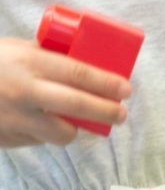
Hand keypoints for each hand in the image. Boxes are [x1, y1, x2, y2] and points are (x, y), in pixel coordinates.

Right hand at [0, 36, 129, 146]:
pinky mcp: (5, 139)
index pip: (80, 74)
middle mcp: (25, 93)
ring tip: (82, 122)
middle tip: (122, 114)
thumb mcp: (15, 48)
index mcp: (30, 64)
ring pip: (60, 134)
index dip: (108, 84)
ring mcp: (14, 120)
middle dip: (107, 112)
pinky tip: (44, 124)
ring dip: (75, 129)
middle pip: (78, 106)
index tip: (127, 89)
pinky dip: (44, 134)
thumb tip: (84, 59)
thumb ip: (47, 55)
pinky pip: (35, 141)